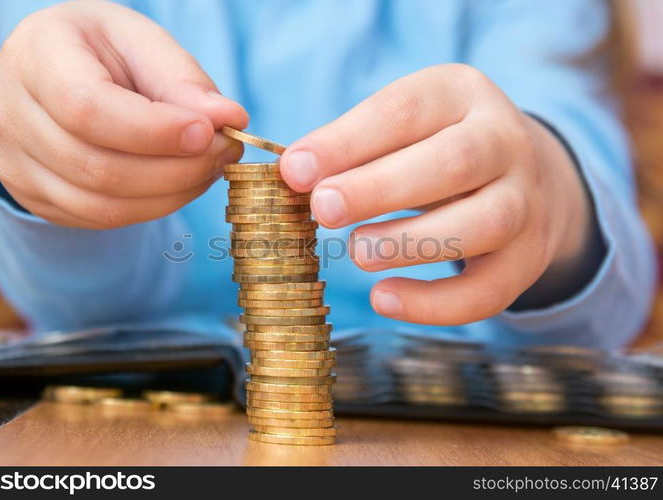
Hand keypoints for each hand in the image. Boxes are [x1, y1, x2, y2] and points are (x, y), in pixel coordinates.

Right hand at [0, 1, 246, 228]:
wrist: (56, 77)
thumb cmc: (103, 52)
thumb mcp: (141, 41)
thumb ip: (182, 78)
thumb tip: (229, 118)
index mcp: (35, 57)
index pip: (87, 109)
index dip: (154, 131)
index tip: (209, 133)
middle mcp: (10, 114)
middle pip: (98, 168)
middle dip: (177, 169)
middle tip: (225, 151)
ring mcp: (16, 164)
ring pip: (102, 205)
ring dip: (172, 194)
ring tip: (209, 166)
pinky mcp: (35, 198)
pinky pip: (101, 219)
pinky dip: (153, 207)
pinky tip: (179, 183)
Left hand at [281, 64, 593, 324]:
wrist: (524, 176)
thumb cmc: (435, 148)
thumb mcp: (402, 127)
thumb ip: (351, 146)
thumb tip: (294, 172)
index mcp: (461, 95)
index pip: (405, 110)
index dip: (346, 142)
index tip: (294, 171)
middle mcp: (505, 141)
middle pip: (456, 162)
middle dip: (382, 188)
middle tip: (324, 209)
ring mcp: (526, 201)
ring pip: (485, 223)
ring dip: (412, 242)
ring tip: (356, 253)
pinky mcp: (527, 258)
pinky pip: (491, 289)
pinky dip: (436, 303)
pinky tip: (384, 298)